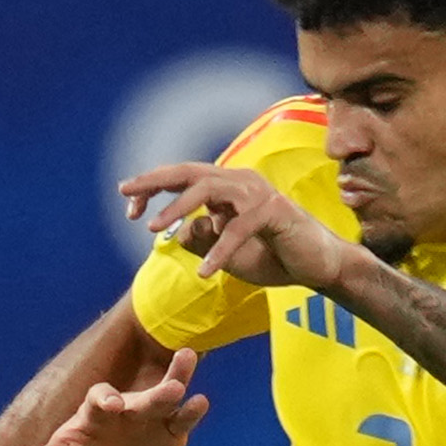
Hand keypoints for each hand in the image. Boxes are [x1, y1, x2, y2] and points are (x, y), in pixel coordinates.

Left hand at [31, 346, 207, 445]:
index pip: (100, 396)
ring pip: (166, 397)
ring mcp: (149, 420)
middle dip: (156, 392)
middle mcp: (125, 409)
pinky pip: (181, 421)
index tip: (112, 406)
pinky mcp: (169, 435)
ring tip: (188, 361)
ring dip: (177, 379)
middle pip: (141, 394)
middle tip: (173, 388)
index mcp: (94, 413)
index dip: (106, 398)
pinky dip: (191, 412)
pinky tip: (200, 402)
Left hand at [121, 163, 349, 290]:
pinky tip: (204, 272)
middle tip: (126, 193)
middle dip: (155, 181)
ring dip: (178, 208)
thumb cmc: (273, 256)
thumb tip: (179, 232)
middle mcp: (241, 182)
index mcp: (227, 187)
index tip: (128, 205)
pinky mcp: (274, 212)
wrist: (319, 265)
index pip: (184, 178)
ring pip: (210, 191)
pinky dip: (219, 250)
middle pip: (190, 173)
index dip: (153, 186)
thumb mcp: (225, 252)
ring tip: (153, 228)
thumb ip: (202, 240)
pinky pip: (238, 229)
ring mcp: (258, 193)